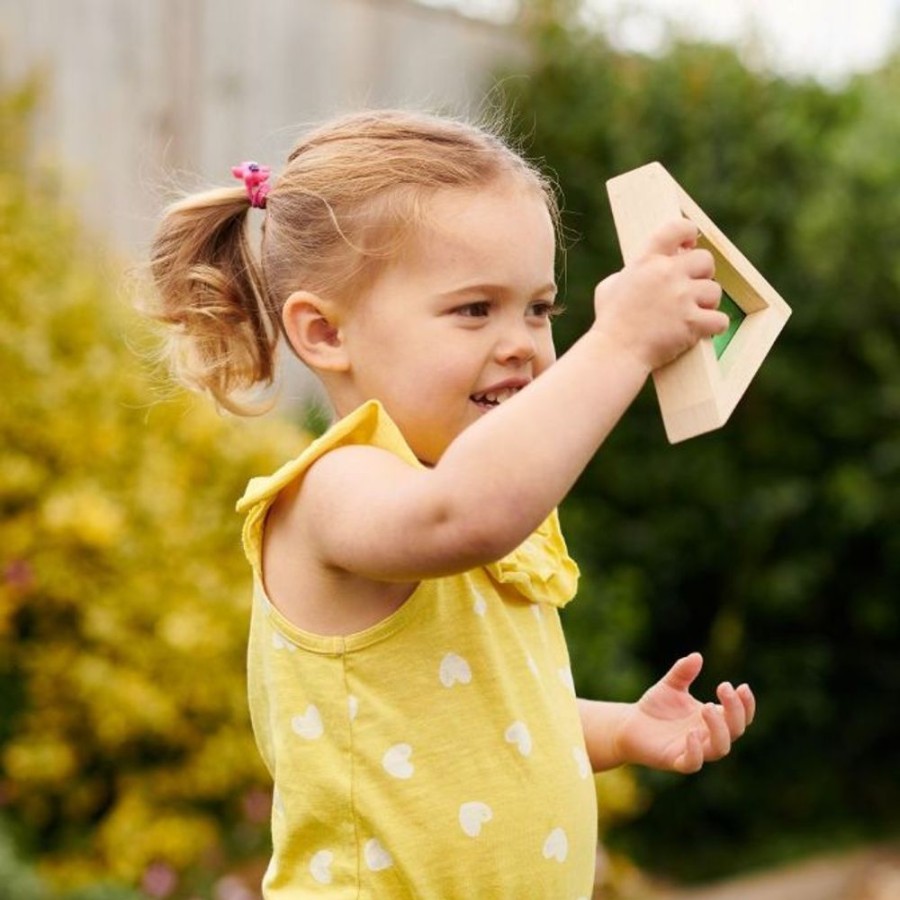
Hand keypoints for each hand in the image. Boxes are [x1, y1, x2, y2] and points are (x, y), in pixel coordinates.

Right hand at [592, 219, 727, 370]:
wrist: (615, 353)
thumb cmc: (610, 323)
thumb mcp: (610, 287)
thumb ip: (630, 273)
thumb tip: (639, 270)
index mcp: (646, 261)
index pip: (676, 228)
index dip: (688, 232)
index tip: (689, 245)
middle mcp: (666, 274)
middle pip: (706, 259)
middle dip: (702, 274)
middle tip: (691, 289)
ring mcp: (681, 298)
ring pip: (715, 291)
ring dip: (706, 303)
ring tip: (692, 313)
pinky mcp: (693, 323)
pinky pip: (720, 319)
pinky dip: (713, 326)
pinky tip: (703, 330)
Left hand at [614, 652, 755, 773]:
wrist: (630, 725)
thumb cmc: (656, 707)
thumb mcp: (670, 685)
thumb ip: (683, 672)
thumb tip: (696, 656)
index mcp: (712, 719)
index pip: (741, 716)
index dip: (746, 704)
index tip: (741, 686)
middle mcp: (708, 736)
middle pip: (735, 730)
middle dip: (735, 710)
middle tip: (723, 688)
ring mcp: (694, 750)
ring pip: (720, 749)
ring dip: (719, 729)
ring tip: (706, 707)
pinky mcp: (675, 761)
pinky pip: (693, 763)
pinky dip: (696, 751)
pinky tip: (691, 733)